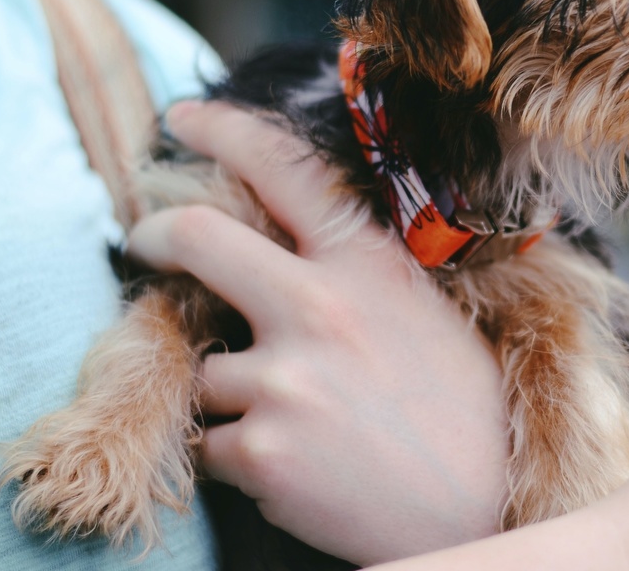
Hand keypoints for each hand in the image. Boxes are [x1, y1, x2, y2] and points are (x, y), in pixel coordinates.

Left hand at [127, 100, 508, 565]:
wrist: (486, 509)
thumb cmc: (467, 410)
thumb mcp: (425, 312)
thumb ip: (357, 276)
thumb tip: (286, 253)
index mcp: (368, 264)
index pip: (284, 169)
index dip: (222, 130)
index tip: (181, 119)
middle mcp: (319, 306)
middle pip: (198, 237)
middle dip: (153, 234)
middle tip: (142, 241)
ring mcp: (285, 378)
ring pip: (204, 368)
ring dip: (231, 396)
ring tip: (299, 425)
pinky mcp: (261, 449)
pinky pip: (209, 443)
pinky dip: (236, 458)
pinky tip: (298, 467)